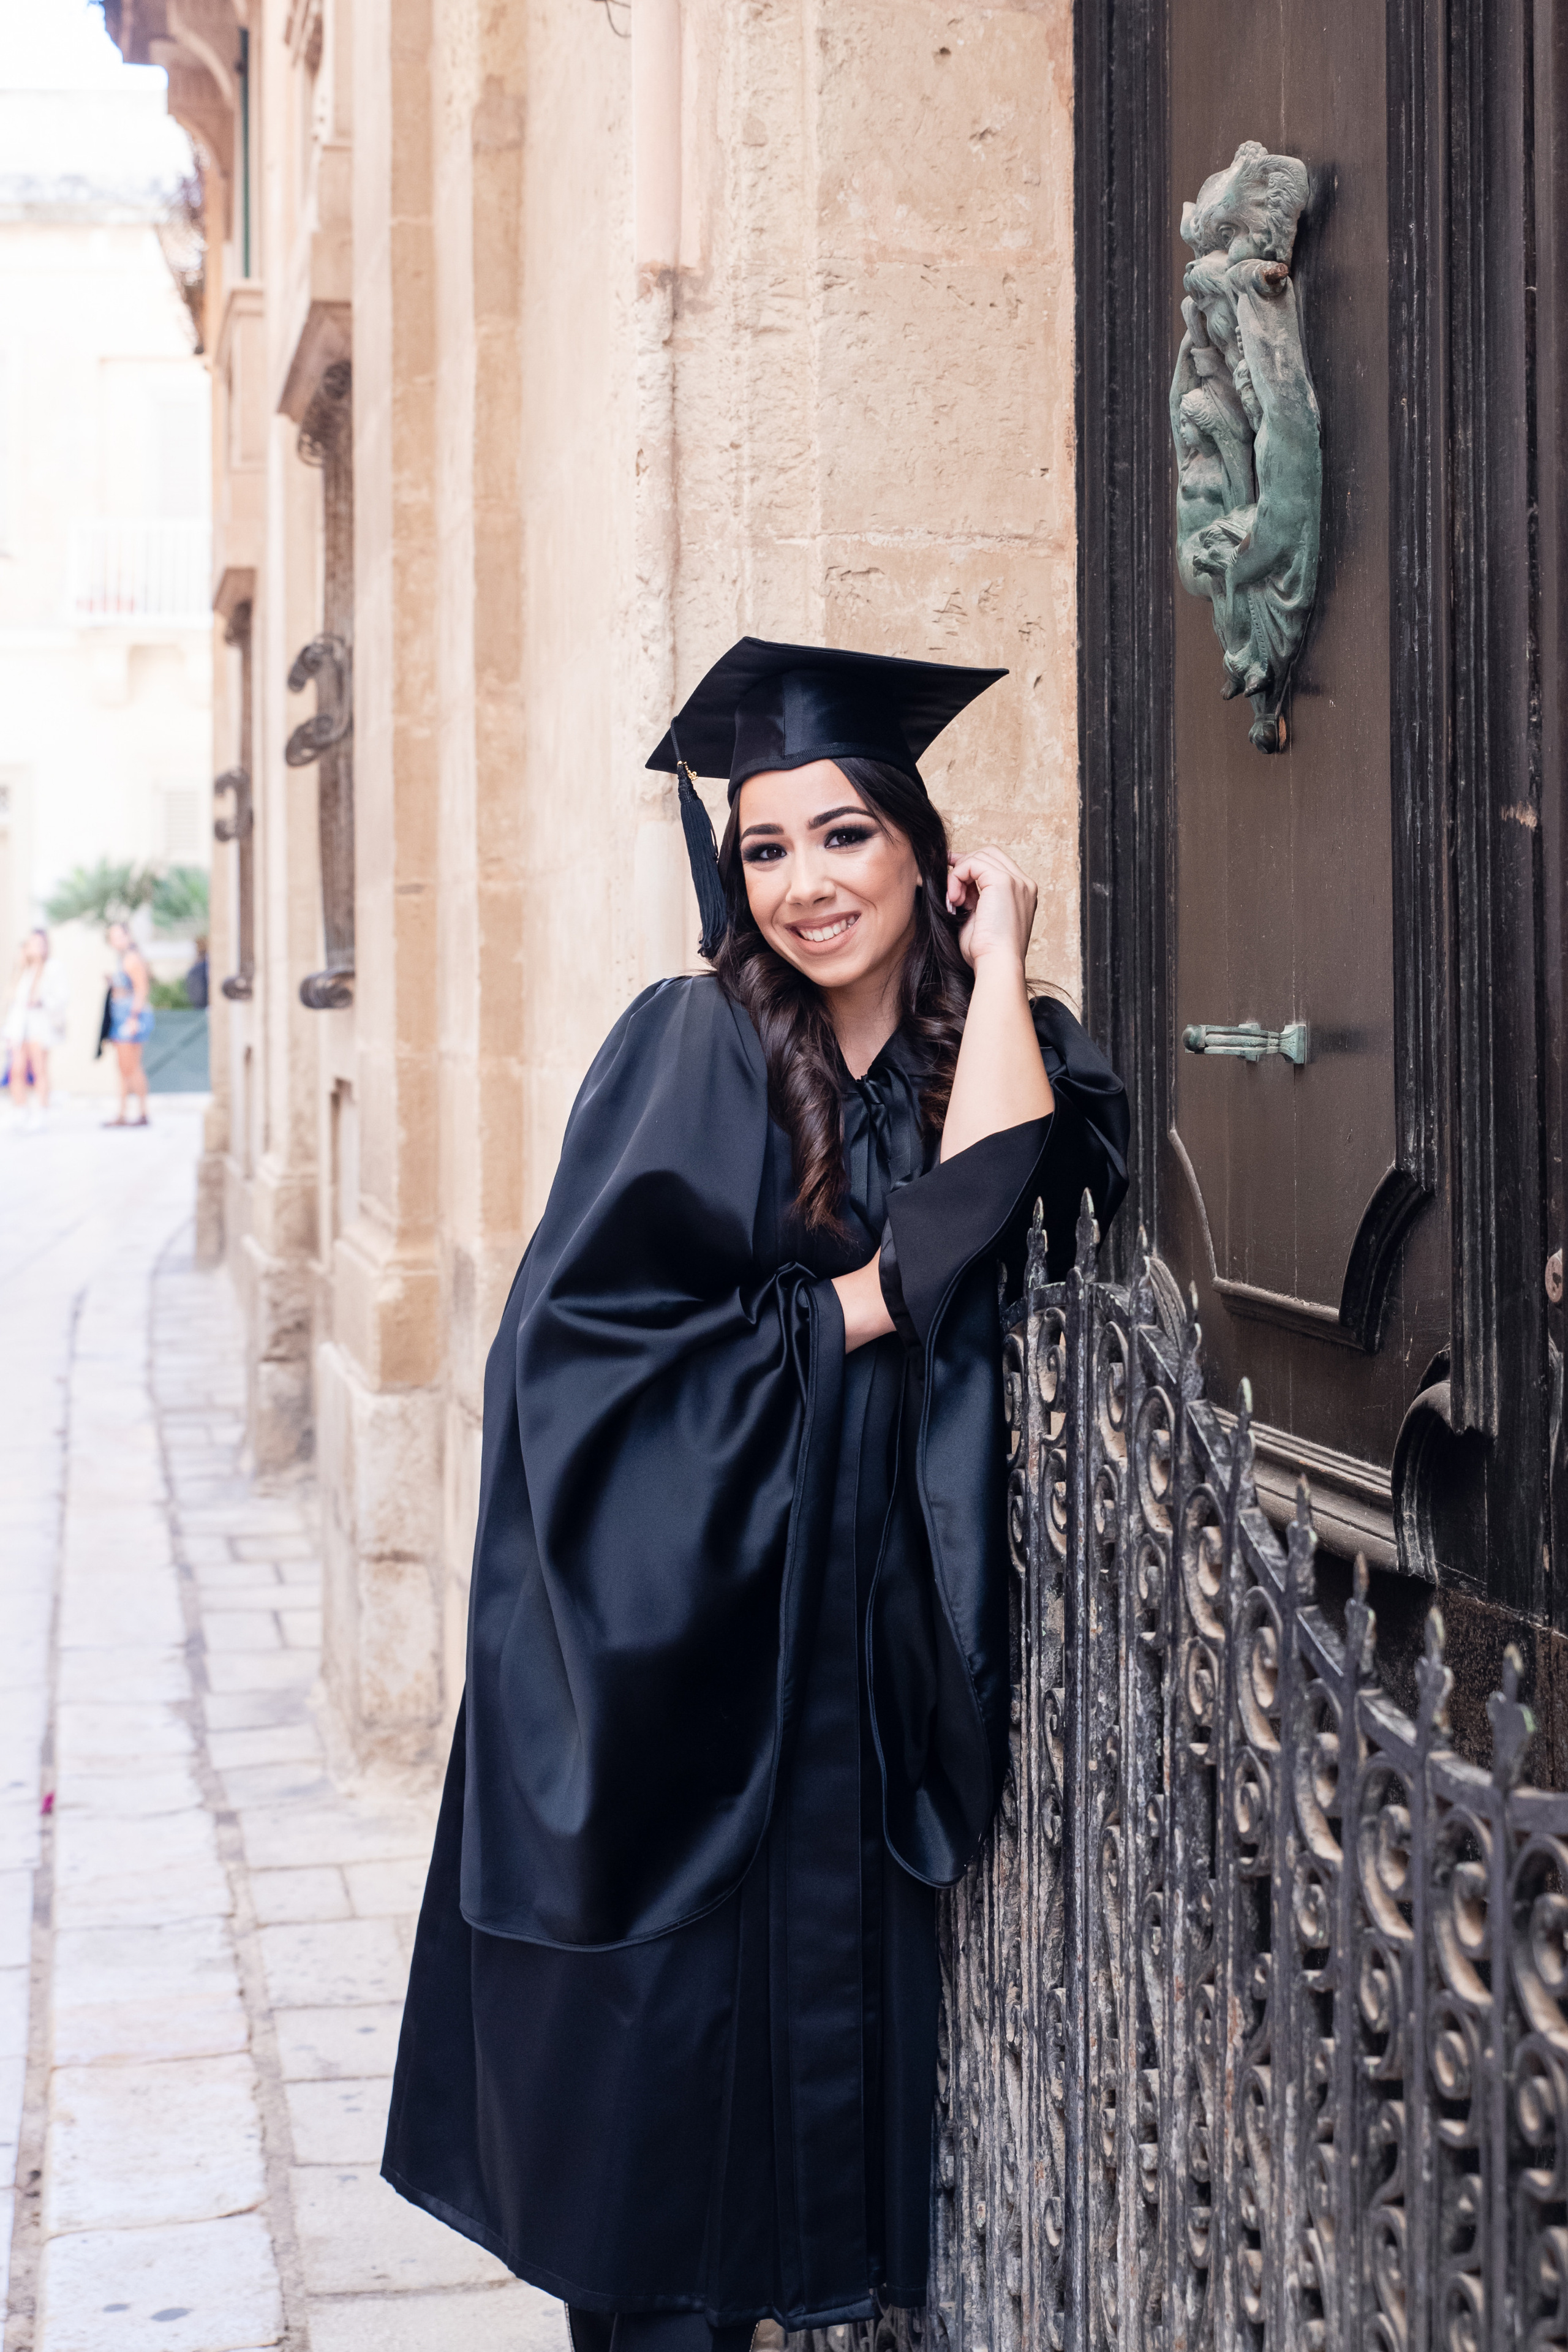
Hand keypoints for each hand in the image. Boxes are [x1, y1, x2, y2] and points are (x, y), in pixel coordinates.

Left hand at [945, 845, 1037, 972]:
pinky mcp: (1003, 882)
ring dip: (959, 875)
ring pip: (980, 856)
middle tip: (949, 884)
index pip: (996, 865)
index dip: (972, 865)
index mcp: (1022, 894)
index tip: (952, 874)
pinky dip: (958, 876)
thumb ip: (973, 898)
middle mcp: (1024, 884)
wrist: (997, 964)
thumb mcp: (979, 918)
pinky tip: (954, 899)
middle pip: (990, 854)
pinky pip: (973, 863)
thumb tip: (959, 883)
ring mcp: (1016, 881)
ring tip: (953, 900)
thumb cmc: (986, 952)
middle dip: (965, 864)